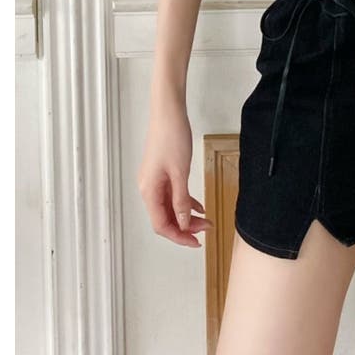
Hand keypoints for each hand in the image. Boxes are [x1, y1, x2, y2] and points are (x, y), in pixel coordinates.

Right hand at [137, 103, 213, 247]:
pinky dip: (185, 201)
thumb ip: (181, 200)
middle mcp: (148, 188)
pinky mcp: (162, 172)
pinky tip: (198, 206)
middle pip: (165, 217)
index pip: (161, 224)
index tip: (196, 242)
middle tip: (206, 229)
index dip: (178, 236)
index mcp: (149, 191)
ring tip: (205, 220)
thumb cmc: (172, 138)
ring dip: (186, 215)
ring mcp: (155, 180)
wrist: (168, 113)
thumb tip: (183, 224)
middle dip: (185, 226)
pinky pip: (172, 194)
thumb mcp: (180, 172)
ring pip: (170, 206)